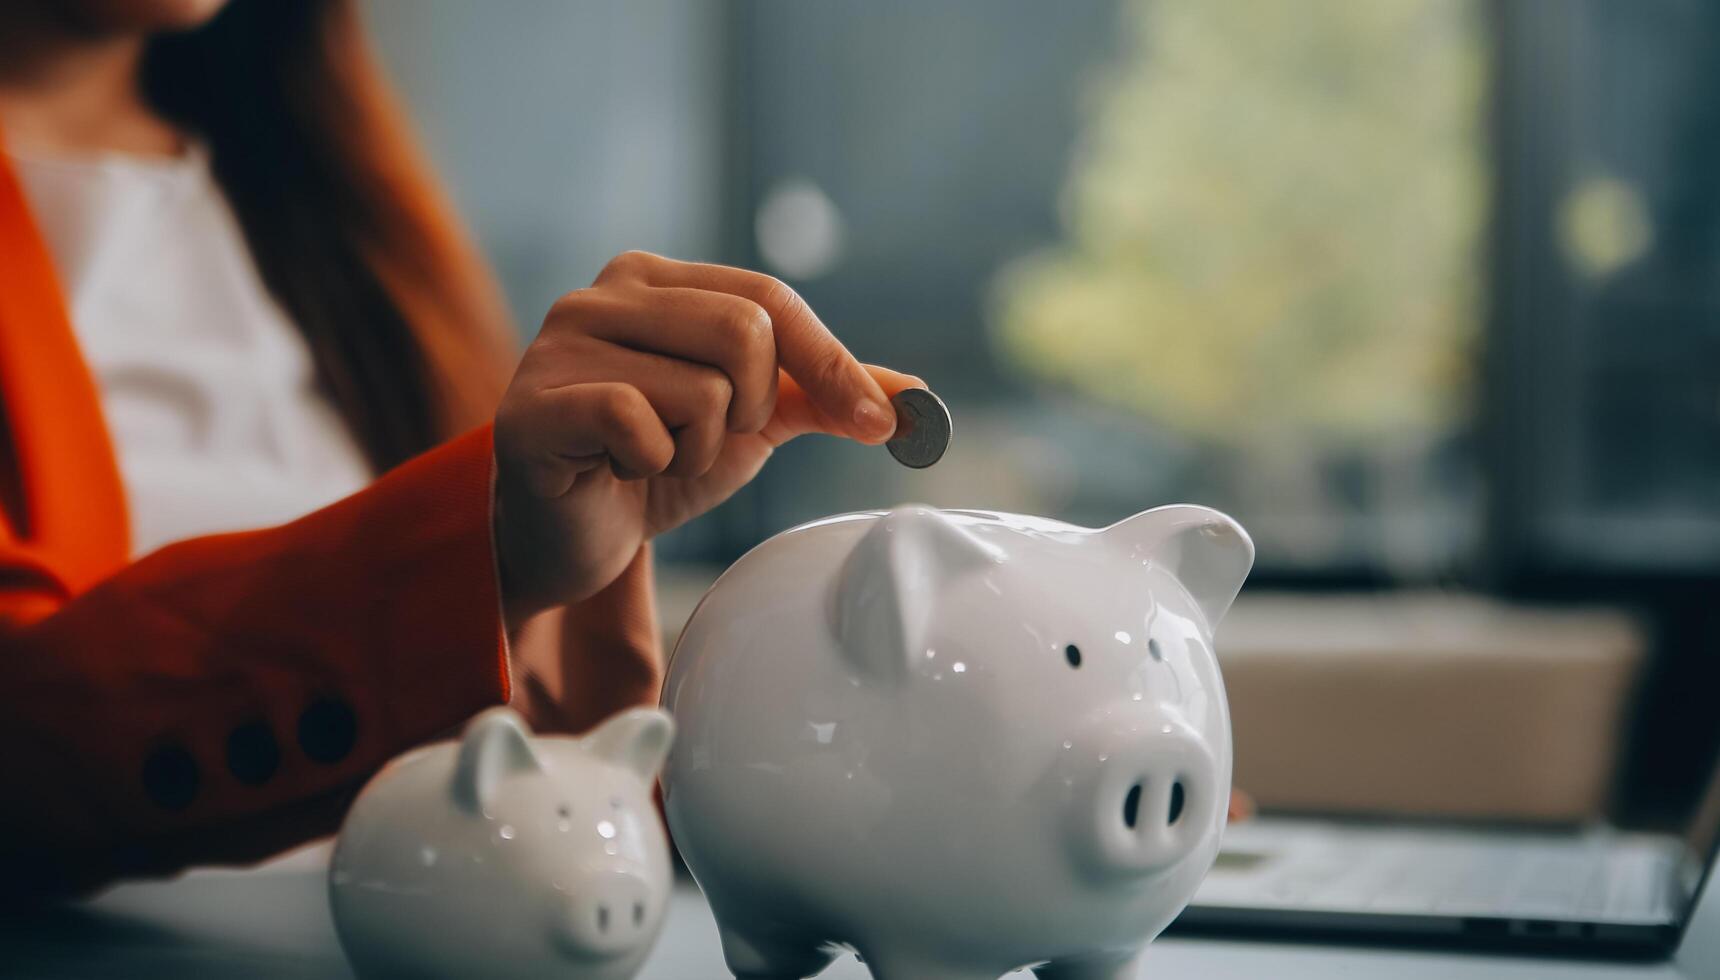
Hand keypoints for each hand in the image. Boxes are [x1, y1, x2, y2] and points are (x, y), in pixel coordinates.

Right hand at [493, 251, 920, 626]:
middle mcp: (600, 294)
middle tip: (706, 441)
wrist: (567, 540)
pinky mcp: (534, 405)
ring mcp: (558, 343)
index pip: (768, 297)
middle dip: (751, 411)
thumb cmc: (652, 468)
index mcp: (654, 280)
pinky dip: (648, 465)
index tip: (880, 425)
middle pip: (746, 332)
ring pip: (702, 388)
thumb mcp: (750, 425)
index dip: (831, 362)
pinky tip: (615, 471)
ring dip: (698, 448)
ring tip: (654, 458)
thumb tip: (914, 398)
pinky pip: (639, 424)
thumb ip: (822, 396)